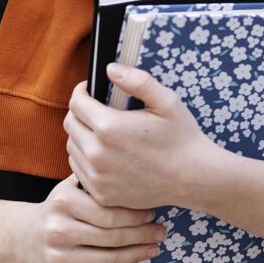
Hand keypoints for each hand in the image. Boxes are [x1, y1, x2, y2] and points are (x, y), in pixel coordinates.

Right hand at [13, 176, 162, 262]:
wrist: (24, 237)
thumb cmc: (59, 209)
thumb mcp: (72, 188)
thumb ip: (98, 182)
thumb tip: (142, 180)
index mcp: (63, 202)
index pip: (109, 212)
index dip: (136, 216)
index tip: (152, 213)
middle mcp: (57, 230)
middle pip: (112, 237)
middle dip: (143, 235)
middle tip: (161, 232)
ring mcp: (56, 257)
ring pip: (109, 260)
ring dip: (137, 255)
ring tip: (153, 248)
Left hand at [64, 68, 226, 212]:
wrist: (194, 178)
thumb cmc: (182, 137)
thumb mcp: (166, 101)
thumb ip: (137, 81)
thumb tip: (109, 68)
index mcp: (110, 127)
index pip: (76, 102)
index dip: (82, 91)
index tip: (90, 90)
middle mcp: (97, 153)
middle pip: (70, 124)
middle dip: (80, 112)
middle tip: (97, 110)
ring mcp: (98, 177)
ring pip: (72, 147)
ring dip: (82, 136)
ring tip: (103, 133)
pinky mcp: (101, 194)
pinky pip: (79, 170)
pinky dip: (86, 159)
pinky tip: (105, 155)